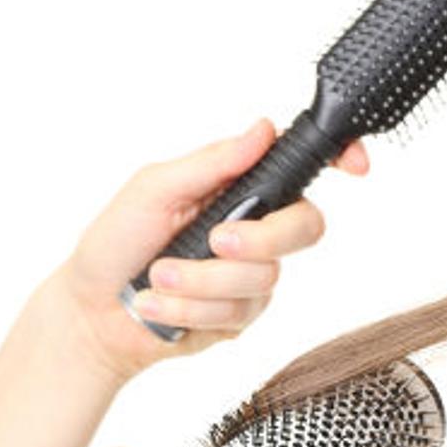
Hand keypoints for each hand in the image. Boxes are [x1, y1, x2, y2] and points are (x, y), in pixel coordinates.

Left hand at [52, 119, 369, 382]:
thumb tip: (262, 129)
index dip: (339, 161)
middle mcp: (256, 230)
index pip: (302, 169)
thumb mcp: (153, 188)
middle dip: (260, 239)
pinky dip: (189, 307)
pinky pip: (237, 314)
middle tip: (215, 241)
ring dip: (199, 281)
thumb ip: (211, 162)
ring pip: (263, 279)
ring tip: (157, 279)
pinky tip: (159, 304)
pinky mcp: (242, 318)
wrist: (91, 313)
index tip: (354, 166)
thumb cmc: (114, 243)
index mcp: (239, 189)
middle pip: (306, 228)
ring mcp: (252, 276)